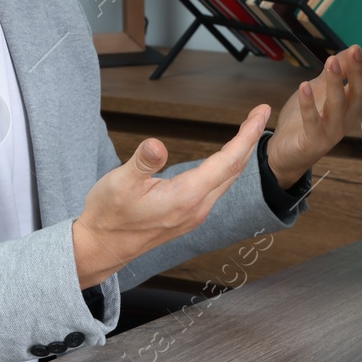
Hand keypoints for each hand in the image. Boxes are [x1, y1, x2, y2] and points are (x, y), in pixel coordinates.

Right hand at [73, 104, 270, 288]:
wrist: (101, 248)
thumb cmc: (109, 215)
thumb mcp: (119, 183)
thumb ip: (141, 163)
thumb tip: (157, 144)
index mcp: (185, 197)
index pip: (227, 162)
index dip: (246, 136)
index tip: (260, 114)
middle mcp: (197, 208)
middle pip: (235, 170)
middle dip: (250, 140)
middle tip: (260, 114)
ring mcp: (194, 214)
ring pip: (227, 180)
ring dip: (240, 154)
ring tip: (248, 131)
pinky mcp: (188, 216)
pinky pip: (217, 188)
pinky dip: (228, 168)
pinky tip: (226, 160)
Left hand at [265, 45, 361, 188]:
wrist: (286, 154)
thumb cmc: (304, 121)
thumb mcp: (319, 90)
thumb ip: (334, 73)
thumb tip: (350, 51)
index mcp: (349, 107)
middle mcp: (345, 120)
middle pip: (357, 94)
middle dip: (357, 71)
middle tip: (356, 50)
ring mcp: (331, 132)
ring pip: (337, 105)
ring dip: (335, 82)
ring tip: (332, 61)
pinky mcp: (313, 141)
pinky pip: (312, 121)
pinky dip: (308, 104)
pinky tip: (304, 85)